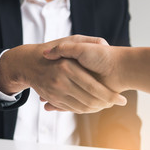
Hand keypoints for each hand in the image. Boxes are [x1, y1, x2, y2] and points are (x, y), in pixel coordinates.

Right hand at [0, 35, 125, 113]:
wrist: (28, 63)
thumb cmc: (52, 48)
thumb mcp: (70, 40)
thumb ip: (88, 40)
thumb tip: (105, 44)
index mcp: (68, 68)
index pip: (94, 88)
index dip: (110, 96)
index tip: (121, 100)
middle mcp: (61, 82)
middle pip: (89, 101)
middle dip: (104, 104)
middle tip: (115, 104)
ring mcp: (55, 92)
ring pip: (81, 107)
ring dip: (95, 109)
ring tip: (105, 105)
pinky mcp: (53, 99)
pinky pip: (71, 109)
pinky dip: (82, 109)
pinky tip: (91, 106)